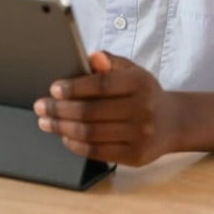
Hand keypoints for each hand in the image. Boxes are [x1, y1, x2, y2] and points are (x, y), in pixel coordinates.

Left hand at [33, 51, 174, 165]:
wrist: (173, 122)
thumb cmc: (144, 92)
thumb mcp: (132, 70)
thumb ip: (111, 61)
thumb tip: (92, 57)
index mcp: (139, 83)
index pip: (101, 85)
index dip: (75, 87)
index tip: (53, 89)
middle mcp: (142, 110)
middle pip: (91, 111)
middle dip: (60, 110)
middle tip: (41, 106)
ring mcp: (140, 135)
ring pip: (91, 133)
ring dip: (63, 128)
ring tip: (46, 122)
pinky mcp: (136, 156)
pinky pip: (98, 152)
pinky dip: (76, 144)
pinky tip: (64, 136)